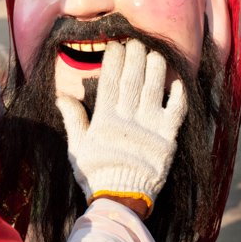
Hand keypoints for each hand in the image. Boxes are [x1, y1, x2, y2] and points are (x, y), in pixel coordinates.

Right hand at [56, 39, 186, 213]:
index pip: (110, 83)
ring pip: (154, 91)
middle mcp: (128, 119)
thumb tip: (62, 97)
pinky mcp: (168, 139)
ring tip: (156, 53)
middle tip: (136, 41)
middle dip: (134, 58)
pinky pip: (176, 113)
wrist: (120, 200)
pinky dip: (178, 97)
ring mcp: (150, 128)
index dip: (114, 62)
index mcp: (105, 120)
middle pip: (132, 81)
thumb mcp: (77, 148)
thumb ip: (74, 120)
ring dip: (155, 70)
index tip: (116, 45)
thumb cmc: (96, 174)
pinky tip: (178, 82)